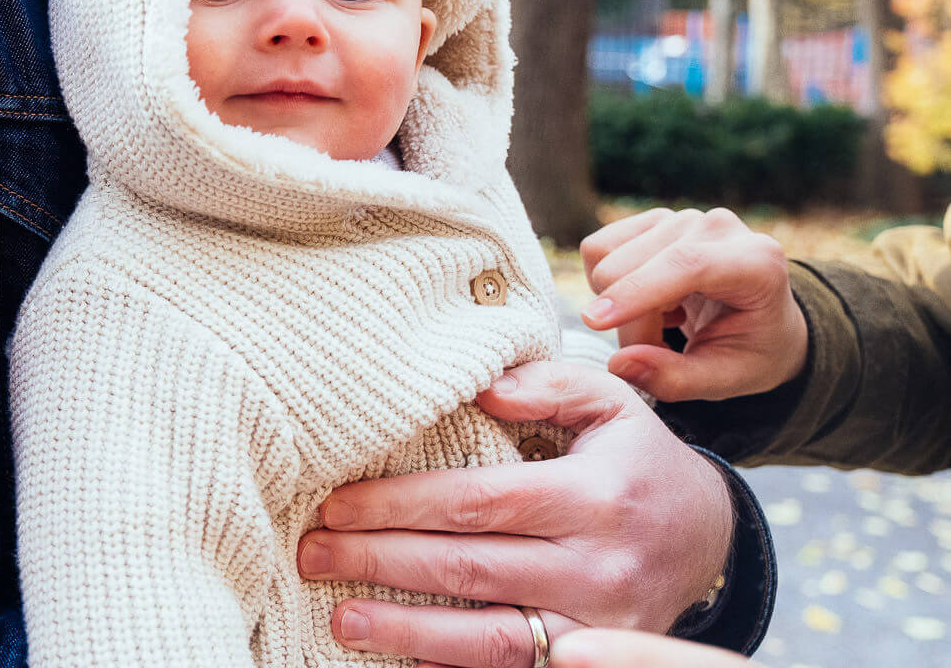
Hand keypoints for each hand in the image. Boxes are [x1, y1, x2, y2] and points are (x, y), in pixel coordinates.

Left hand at [296, 362, 732, 667]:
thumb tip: (481, 391)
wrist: (711, 536)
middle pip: (470, 568)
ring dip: (407, 632)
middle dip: (381, 561)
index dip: (401, 505)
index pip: (479, 501)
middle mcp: (597, 567)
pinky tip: (400, 656)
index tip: (337, 503)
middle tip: (312, 554)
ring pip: (489, 638)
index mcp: (595, 494)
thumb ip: (548, 383)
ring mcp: (598, 627)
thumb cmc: (637, 458)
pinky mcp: (593, 661)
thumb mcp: (610, 402)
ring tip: (341, 618)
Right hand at [580, 206, 807, 401]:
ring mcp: (681, 218)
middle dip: (628, 321)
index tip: (594, 322)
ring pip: (606, 257)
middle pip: (631, 266)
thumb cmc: (751, 350)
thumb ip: (675, 379)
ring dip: (617, 303)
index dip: (636, 290)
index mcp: (756, 264)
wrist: (764, 320)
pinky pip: (598, 249)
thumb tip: (619, 363)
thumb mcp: (725, 381)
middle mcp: (718, 228)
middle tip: (656, 350)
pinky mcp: (654, 220)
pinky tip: (649, 299)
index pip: (686, 264)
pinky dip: (607, 284)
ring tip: (658, 323)